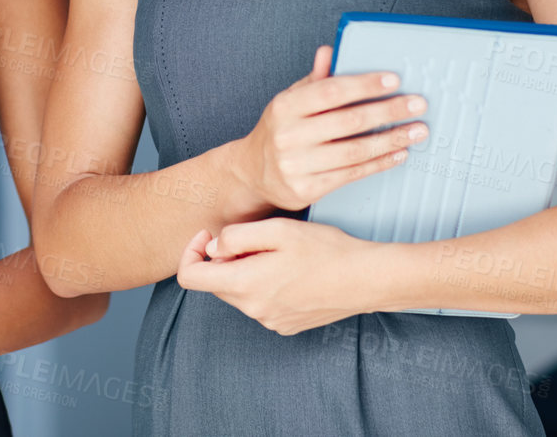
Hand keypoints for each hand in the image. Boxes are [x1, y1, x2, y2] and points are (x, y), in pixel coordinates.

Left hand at [176, 219, 379, 334]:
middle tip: (255, 239)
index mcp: (245, 285)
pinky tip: (291, 271)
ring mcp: (270, 321)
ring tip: (279, 254)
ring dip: (245, 271)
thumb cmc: (325, 251)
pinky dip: (264, 285)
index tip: (209, 235)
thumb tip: (212, 248)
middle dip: (224, 259)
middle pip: (216, 284)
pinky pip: (260, 303)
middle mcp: (253, 310)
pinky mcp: (285, 326)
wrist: (366, 280)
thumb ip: (235, 237)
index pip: (190, 278)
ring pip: (239, 292)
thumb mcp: (277, 230)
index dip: (191, 252)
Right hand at [232, 44, 425, 211]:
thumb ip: (314, 80)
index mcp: (285, 107)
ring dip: (391, 139)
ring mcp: (297, 165)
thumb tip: (328, 51)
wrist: (253, 173)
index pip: (330, 91)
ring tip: (416, 131)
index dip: (364, 85)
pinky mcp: (308, 189)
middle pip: (348, 121)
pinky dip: (379, 163)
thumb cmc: (280, 131)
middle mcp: (288, 136)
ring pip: (355, 151)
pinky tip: (398, 153)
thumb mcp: (289, 101)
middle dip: (388, 111)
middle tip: (417, 105)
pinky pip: (352, 174)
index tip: (393, 80)